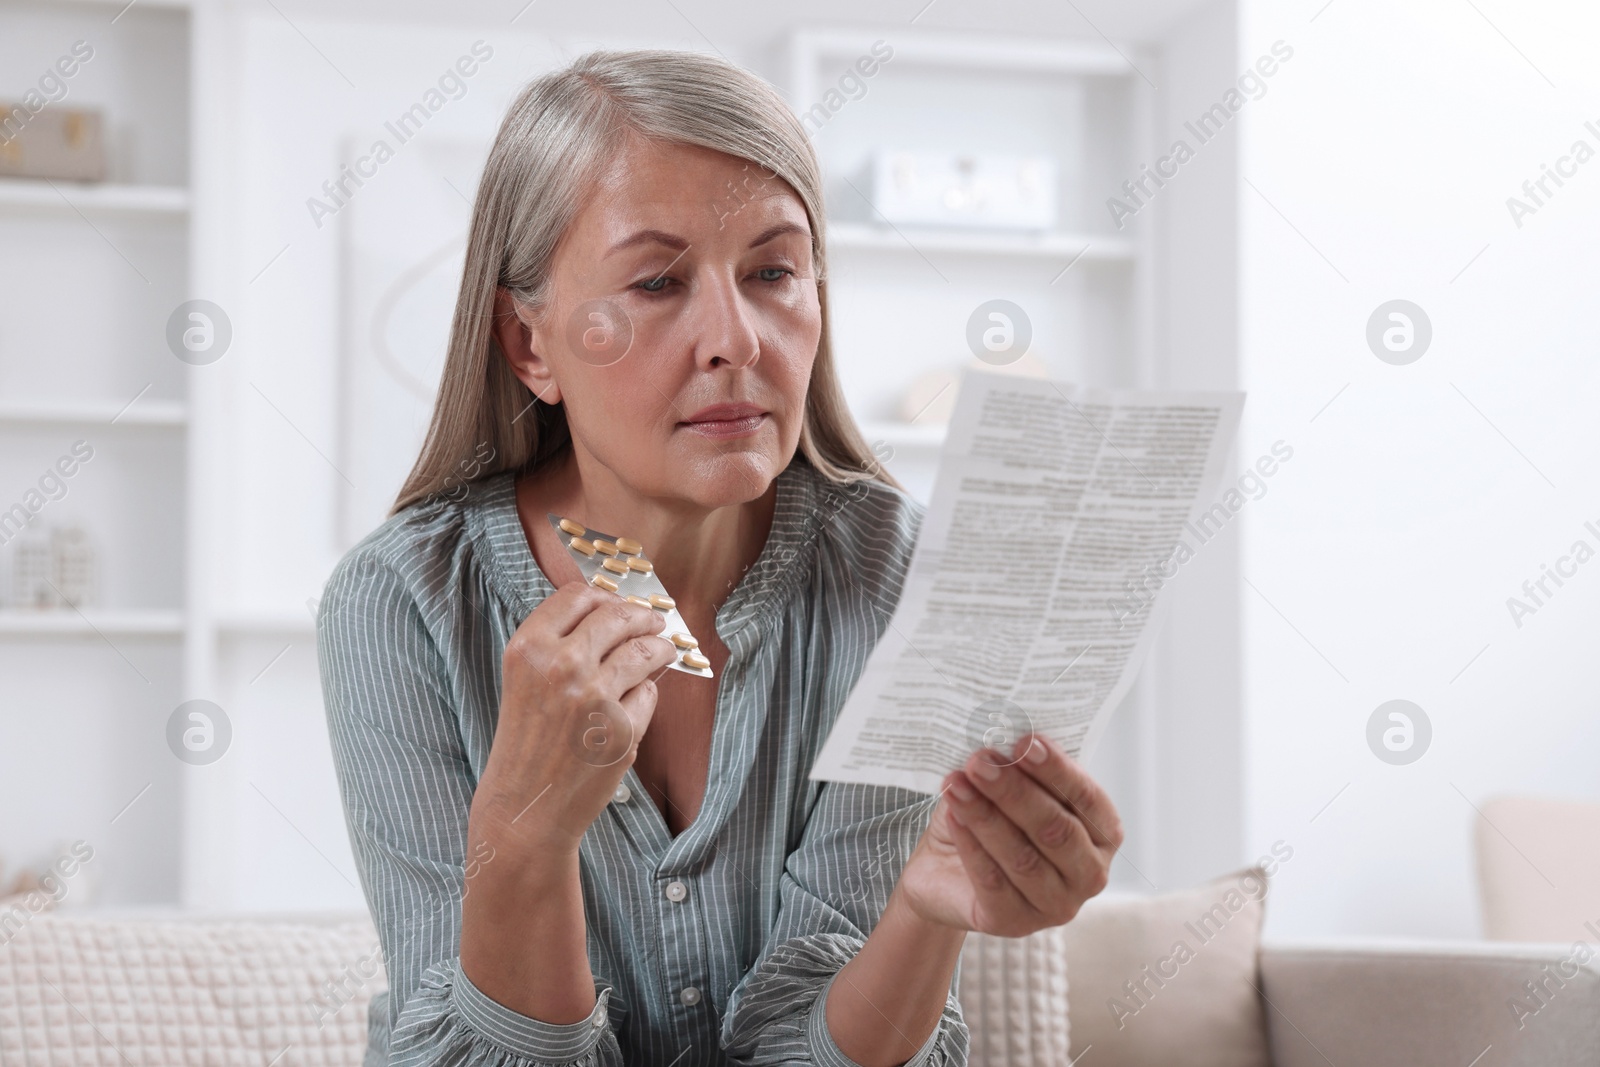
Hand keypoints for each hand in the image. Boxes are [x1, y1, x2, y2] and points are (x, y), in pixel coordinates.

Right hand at [473, 583, 677, 852]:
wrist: (525, 808)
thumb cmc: (526, 744)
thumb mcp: (526, 683)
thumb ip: (562, 647)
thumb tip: (618, 616)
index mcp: (529, 648)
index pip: (578, 596)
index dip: (605, 597)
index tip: (619, 603)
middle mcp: (561, 665)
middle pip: (618, 616)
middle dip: (643, 616)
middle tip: (655, 622)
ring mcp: (595, 696)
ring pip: (645, 651)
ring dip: (660, 648)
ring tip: (664, 651)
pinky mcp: (623, 727)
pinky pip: (648, 693)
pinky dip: (644, 696)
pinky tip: (631, 706)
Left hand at [897, 733, 1122, 936]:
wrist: (946, 871)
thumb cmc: (992, 819)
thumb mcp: (1012, 788)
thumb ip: (1021, 768)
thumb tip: (1008, 740)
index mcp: (1103, 834)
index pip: (1087, 799)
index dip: (1057, 769)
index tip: (1024, 741)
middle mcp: (1089, 874)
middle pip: (1056, 830)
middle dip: (1016, 791)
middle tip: (980, 761)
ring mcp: (1056, 906)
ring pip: (1023, 857)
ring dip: (986, 815)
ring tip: (956, 783)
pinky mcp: (1014, 924)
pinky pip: (993, 882)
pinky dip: (972, 844)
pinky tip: (953, 815)